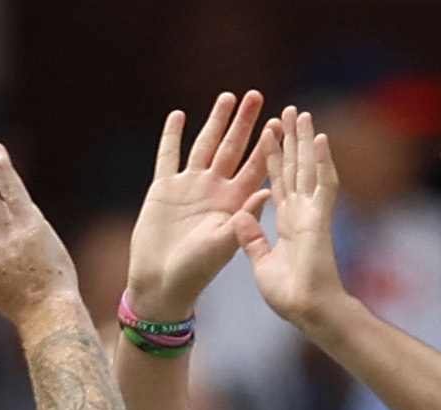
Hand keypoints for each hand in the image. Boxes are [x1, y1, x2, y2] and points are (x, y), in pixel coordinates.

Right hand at [126, 90, 270, 319]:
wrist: (161, 283)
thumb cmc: (196, 271)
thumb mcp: (224, 245)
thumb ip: (245, 219)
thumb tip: (269, 193)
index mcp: (233, 203)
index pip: (255, 168)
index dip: (267, 145)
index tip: (279, 122)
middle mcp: (214, 191)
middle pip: (232, 149)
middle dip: (244, 123)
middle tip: (256, 96)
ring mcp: (189, 188)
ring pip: (204, 145)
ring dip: (215, 122)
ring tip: (227, 97)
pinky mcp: (163, 189)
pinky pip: (168, 156)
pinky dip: (172, 136)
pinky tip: (178, 116)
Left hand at [231, 107, 349, 329]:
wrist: (308, 310)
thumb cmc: (289, 295)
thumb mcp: (261, 261)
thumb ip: (252, 238)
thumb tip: (239, 216)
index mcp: (286, 221)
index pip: (275, 181)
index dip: (271, 158)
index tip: (267, 133)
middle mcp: (299, 212)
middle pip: (294, 168)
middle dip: (290, 139)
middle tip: (288, 111)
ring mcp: (312, 213)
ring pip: (310, 169)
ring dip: (306, 142)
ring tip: (302, 115)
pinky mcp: (321, 219)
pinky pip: (323, 185)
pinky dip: (323, 162)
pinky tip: (320, 139)